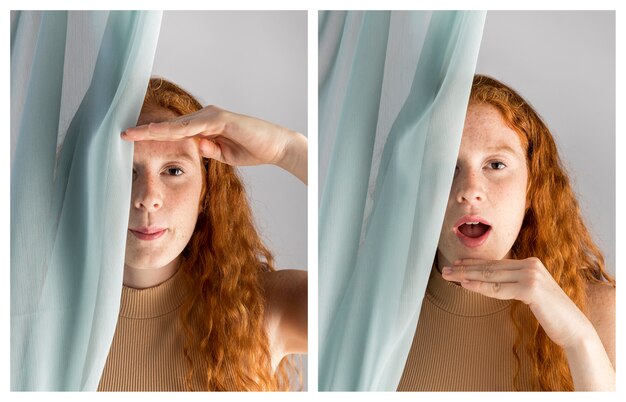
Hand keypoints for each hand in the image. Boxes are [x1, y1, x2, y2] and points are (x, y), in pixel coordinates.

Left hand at [122, 106, 307, 182]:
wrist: (276, 147)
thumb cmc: (253, 150)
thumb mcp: (223, 154)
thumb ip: (207, 149)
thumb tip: (192, 148)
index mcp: (205, 126)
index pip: (174, 132)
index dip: (153, 136)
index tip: (133, 141)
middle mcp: (205, 117)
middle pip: (170, 126)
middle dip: (146, 130)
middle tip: (122, 134)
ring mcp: (212, 116)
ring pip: (177, 124)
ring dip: (154, 129)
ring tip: (133, 134)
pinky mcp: (220, 118)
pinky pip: (193, 125)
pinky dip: (174, 130)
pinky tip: (158, 132)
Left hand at [442, 257, 614, 389]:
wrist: (573, 328)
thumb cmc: (551, 314)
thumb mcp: (531, 293)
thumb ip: (515, 283)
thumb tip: (493, 281)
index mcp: (530, 263)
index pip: (496, 263)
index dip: (475, 262)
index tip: (458, 263)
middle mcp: (531, 265)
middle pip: (490, 267)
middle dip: (465, 268)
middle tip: (446, 269)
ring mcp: (531, 275)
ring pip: (491, 275)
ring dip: (467, 275)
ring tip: (450, 275)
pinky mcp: (530, 289)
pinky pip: (498, 288)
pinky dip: (480, 286)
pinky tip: (465, 284)